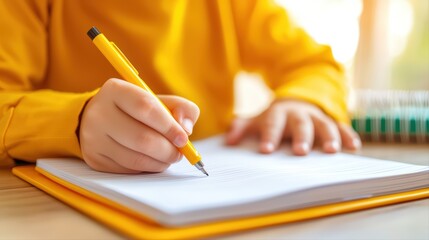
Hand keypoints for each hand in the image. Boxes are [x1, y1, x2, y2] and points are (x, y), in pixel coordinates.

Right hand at [79, 78, 199, 172]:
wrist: (100, 120)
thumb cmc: (136, 110)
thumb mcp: (159, 100)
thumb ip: (181, 108)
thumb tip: (185, 129)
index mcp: (116, 90)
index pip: (146, 108)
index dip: (169, 126)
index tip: (183, 138)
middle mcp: (100, 113)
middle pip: (141, 138)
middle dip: (167, 150)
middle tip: (179, 153)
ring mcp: (94, 138)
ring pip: (135, 158)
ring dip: (160, 162)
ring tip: (169, 157)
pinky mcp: (95, 158)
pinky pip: (128, 169)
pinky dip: (147, 168)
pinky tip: (153, 161)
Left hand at [225, 99, 360, 154]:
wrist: (296, 100)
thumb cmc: (274, 117)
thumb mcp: (256, 119)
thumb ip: (241, 127)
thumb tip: (229, 141)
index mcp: (278, 114)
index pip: (272, 125)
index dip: (269, 137)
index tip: (265, 150)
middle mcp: (298, 114)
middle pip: (300, 124)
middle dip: (301, 137)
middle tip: (299, 152)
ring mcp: (316, 117)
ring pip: (324, 124)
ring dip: (328, 137)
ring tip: (331, 151)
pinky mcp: (331, 121)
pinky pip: (342, 127)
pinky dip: (348, 136)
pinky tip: (353, 147)